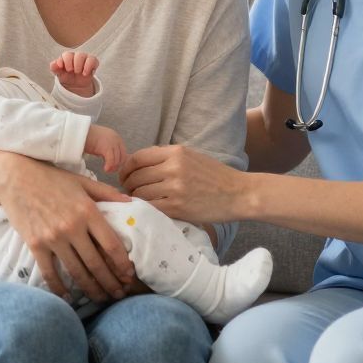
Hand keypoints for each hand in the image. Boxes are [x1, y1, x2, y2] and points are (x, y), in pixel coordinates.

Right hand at [0, 156, 135, 301]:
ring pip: (76, 272)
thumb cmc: (51, 179)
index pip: (111, 245)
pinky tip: (68, 297)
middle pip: (96, 264)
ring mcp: (53, 238)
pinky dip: (60, 288)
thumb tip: (131, 203)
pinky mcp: (35, 245)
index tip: (129, 276)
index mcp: (88, 211)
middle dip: (110, 283)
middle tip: (119, 294)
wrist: (15, 178)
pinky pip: (50, 273)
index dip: (122, 264)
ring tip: (101, 298)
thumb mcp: (83, 181)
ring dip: (91, 289)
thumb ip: (107, 193)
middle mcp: (72, 227)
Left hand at [50, 51, 99, 96]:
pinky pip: (93, 60)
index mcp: (67, 57)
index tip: (61, 67)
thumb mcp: (59, 74)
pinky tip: (84, 73)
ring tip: (77, 72)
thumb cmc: (66, 76)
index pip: (67, 55)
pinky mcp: (92, 63)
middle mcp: (76, 56)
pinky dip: (88, 66)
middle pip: (77, 54)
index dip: (64, 60)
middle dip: (73, 62)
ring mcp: (85, 59)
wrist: (75, 85)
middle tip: (70, 70)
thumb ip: (54, 68)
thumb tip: (53, 64)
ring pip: (84, 56)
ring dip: (79, 64)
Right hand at [83, 124, 126, 172]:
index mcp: (116, 137)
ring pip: (117, 160)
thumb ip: (108, 149)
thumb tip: (111, 160)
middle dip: (117, 165)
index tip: (113, 166)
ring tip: (107, 170)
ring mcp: (112, 142)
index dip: (119, 161)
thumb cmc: (87, 138)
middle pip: (122, 156)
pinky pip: (111, 160)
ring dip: (113, 167)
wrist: (79, 132)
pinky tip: (105, 169)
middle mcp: (116, 138)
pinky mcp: (107, 147)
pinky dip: (109, 166)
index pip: (123, 152)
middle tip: (109, 170)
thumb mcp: (101, 142)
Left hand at [119, 144, 244, 225]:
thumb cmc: (215, 176)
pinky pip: (151, 207)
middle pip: (136, 176)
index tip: (124, 176)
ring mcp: (175, 188)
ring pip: (140, 193)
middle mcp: (174, 167)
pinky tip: (148, 210)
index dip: (126, 168)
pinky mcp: (178, 207)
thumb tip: (137, 163)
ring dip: (135, 198)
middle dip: (128, 185)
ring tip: (139, 201)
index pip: (138, 158)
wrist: (239, 193)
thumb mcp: (191, 157)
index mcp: (176, 152)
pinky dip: (145, 209)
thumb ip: (166, 157)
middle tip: (129, 191)